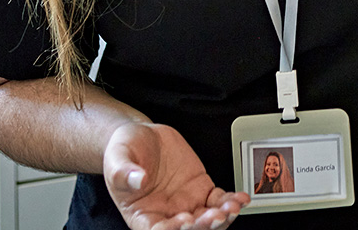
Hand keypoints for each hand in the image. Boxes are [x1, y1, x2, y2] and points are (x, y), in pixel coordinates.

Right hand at [104, 121, 249, 229]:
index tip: (185, 221)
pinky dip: (230, 201)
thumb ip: (124, 171)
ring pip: (207, 219)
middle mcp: (166, 215)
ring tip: (232, 208)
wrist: (143, 137)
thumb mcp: (117, 158)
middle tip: (215, 216)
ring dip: (222, 218)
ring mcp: (186, 203)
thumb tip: (137, 179)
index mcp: (142, 216)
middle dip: (203, 226)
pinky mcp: (201, 189)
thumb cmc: (125, 152)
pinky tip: (240, 198)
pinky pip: (218, 200)